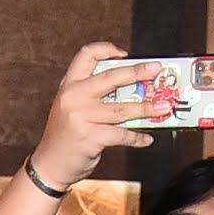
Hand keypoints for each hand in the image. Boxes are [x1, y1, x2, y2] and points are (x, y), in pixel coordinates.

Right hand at [30, 40, 151, 193]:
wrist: (50, 165)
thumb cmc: (65, 136)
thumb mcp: (72, 108)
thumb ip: (93, 96)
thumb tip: (132, 91)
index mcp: (69, 85)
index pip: (86, 55)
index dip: (106, 49)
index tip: (125, 54)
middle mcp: (73, 97)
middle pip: (111, 77)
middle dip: (138, 72)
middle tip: (156, 70)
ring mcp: (81, 116)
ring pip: (122, 108)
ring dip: (147, 108)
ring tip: (164, 107)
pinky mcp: (90, 137)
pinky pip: (122, 134)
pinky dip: (137, 137)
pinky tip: (146, 138)